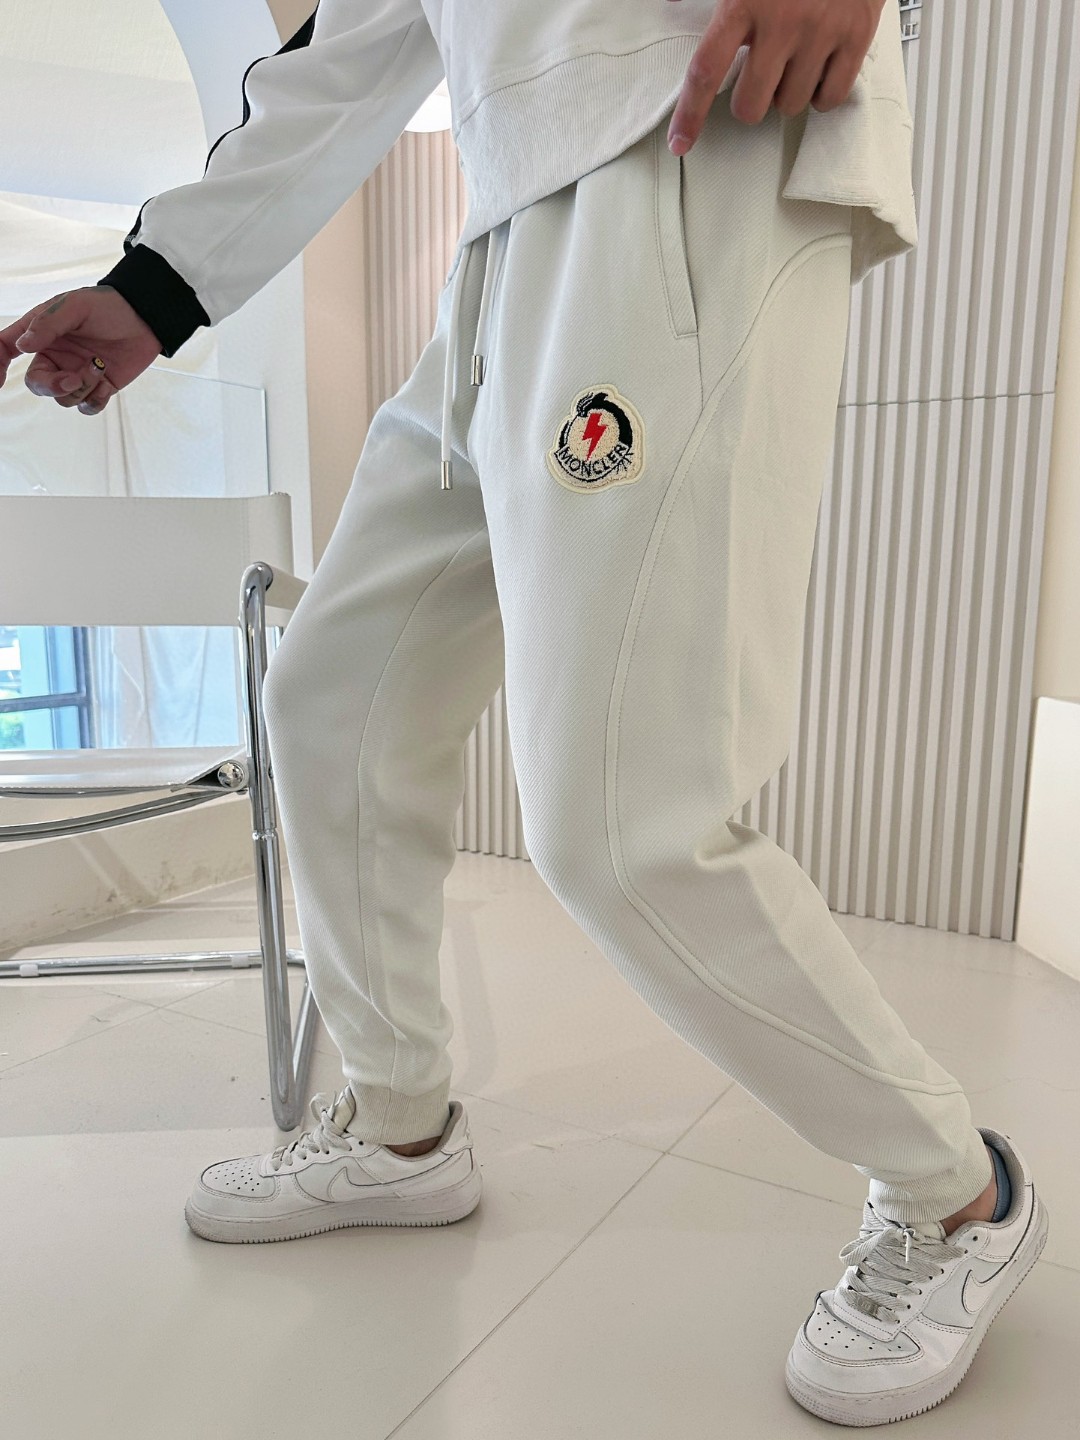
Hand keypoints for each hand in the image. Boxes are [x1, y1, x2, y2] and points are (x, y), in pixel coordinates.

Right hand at [0, 286, 162, 415]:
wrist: (146, 320)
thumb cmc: (108, 307)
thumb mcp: (75, 307)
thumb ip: (48, 325)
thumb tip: (23, 345)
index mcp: (42, 334)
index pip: (8, 348)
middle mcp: (56, 356)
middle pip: (38, 385)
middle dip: (52, 387)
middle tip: (71, 379)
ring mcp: (77, 373)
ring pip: (64, 398)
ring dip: (82, 387)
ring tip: (99, 366)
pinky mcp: (98, 388)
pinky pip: (86, 407)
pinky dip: (95, 400)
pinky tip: (106, 382)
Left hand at [666, 0, 886, 152]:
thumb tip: (665, 0)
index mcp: (744, 1)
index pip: (706, 70)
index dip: (690, 114)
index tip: (680, 142)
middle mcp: (782, 21)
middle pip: (750, 105)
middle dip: (750, 101)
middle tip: (759, 77)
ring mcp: (821, 31)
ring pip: (790, 105)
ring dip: (786, 94)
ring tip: (793, 62)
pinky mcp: (856, 36)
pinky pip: (830, 97)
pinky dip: (822, 93)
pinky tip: (818, 68)